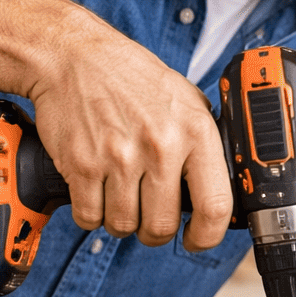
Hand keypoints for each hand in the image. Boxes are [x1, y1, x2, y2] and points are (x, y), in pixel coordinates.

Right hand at [28, 9, 231, 250]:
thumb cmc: (133, 79)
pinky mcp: (82, 165)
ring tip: (120, 195)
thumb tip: (219, 186)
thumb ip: (202, 142)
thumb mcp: (186, 100)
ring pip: (123, 226)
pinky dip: (91, 213)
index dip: (206, 236)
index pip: (215, 206)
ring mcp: (119, 157)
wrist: (76, 57)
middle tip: (148, 215)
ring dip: (121, 220)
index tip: (196, 239)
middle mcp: (160, 146)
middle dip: (154, 231)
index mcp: (195, 132)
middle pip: (161, 226)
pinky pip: (89, 217)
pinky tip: (96, 190)